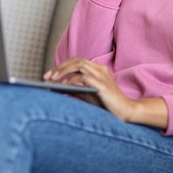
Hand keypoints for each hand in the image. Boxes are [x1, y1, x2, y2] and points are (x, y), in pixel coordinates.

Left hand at [44, 57, 169, 128]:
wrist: (125, 111)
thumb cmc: (106, 104)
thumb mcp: (88, 94)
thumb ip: (76, 88)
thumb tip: (57, 86)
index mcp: (98, 69)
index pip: (76, 61)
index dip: (62, 66)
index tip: (49, 74)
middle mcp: (100, 69)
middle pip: (76, 60)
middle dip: (60, 67)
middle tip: (47, 76)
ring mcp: (102, 75)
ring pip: (79, 65)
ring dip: (63, 71)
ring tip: (52, 80)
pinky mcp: (102, 84)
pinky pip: (83, 77)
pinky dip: (71, 80)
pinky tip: (63, 86)